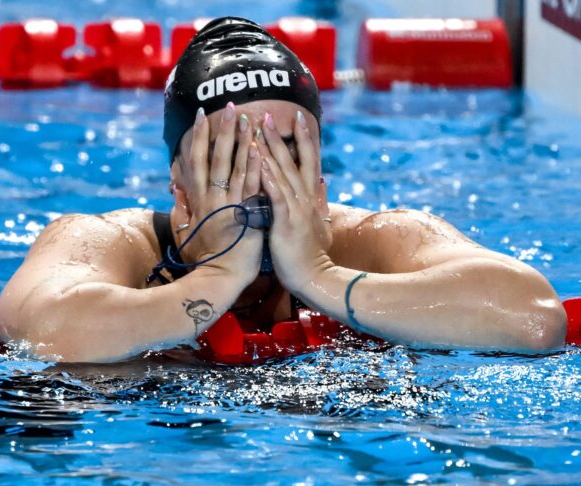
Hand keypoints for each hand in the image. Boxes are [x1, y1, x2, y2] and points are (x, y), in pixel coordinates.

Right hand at [173, 103, 263, 284]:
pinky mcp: (245, 215)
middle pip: (215, 157)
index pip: (196, 161)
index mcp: (199, 200)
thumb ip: (181, 208)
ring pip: (234, 167)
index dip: (198, 137)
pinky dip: (255, 168)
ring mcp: (228, 205)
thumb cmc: (204, 259)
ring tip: (248, 119)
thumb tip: (175, 187)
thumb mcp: (186, 233)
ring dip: (241, 142)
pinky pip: (250, 187)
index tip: (202, 116)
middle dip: (222, 131)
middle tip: (229, 106)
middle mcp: (211, 198)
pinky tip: (260, 150)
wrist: (219, 278)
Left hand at [257, 110, 332, 291]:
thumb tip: (323, 182)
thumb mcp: (319, 224)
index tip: (297, 118)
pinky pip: (276, 195)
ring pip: (283, 173)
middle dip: (280, 137)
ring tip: (258, 130)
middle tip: (269, 114)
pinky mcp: (287, 221)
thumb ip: (320, 201)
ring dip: (270, 150)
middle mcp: (305, 198)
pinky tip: (259, 163)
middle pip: (293, 161)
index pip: (308, 161)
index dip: (304, 139)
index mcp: (311, 198)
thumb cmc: (312, 254)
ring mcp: (297, 208)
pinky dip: (269, 178)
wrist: (315, 277)